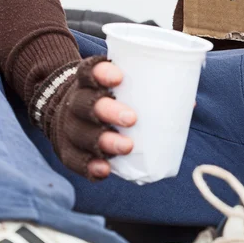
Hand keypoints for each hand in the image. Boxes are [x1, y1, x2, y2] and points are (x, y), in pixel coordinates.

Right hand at [29, 56, 136, 179]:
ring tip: (126, 146)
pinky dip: (90, 166)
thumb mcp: (108, 80)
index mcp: (85, 80)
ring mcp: (67, 126)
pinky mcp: (66, 149)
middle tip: (131, 118)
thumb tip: (182, 84)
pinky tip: (105, 170)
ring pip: (81, 134)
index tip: (118, 77)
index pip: (90, 72)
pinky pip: (75, 159)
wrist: (61, 104)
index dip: (102, 73)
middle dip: (108, 112)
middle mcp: (74, 101)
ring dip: (103, 141)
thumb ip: (135, 80)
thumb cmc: (100, 92)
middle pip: (86, 105)